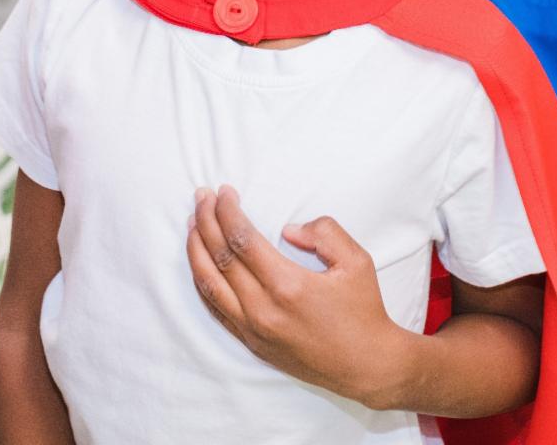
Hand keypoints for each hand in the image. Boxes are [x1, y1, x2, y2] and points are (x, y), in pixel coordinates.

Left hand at [187, 186, 407, 407]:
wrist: (365, 364)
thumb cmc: (363, 310)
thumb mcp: (357, 261)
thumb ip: (325, 233)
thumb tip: (288, 230)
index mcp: (288, 285)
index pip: (243, 240)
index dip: (228, 212)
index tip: (224, 192)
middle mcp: (263, 309)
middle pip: (221, 258)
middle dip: (206, 222)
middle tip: (202, 196)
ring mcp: (253, 330)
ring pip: (209, 285)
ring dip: (196, 251)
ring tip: (192, 224)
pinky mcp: (251, 344)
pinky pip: (216, 310)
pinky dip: (202, 283)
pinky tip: (200, 264)